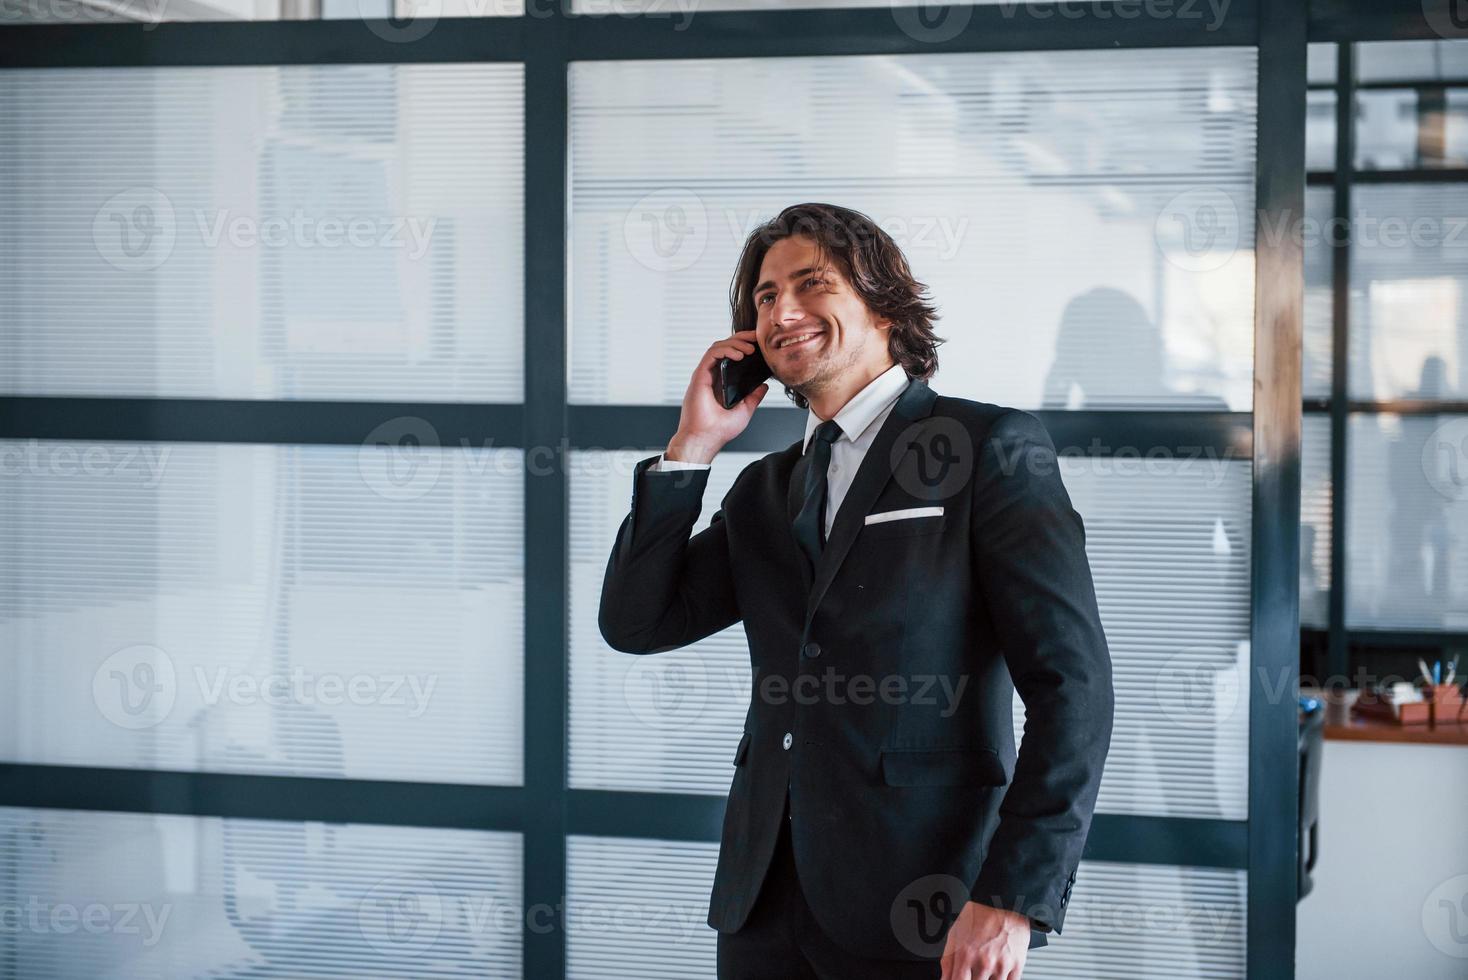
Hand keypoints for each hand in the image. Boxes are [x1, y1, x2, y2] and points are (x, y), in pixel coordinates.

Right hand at [666, 329, 769, 463]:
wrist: (705, 440)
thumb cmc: (719, 430)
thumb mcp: (744, 411)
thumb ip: (753, 397)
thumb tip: (764, 385)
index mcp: (720, 382)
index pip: (731, 356)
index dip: (744, 345)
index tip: (759, 344)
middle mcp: (712, 376)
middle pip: (725, 347)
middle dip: (742, 338)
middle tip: (757, 338)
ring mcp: (705, 375)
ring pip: (718, 347)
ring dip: (735, 343)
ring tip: (750, 349)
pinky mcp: (699, 376)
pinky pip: (711, 354)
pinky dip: (725, 350)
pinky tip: (739, 355)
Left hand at [939, 900, 1030, 979]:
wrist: (1004, 903)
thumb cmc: (979, 917)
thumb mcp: (955, 935)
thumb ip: (947, 961)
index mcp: (965, 955)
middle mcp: (984, 962)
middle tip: (973, 974)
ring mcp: (1001, 965)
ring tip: (985, 973)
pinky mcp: (1017, 965)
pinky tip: (997, 975)